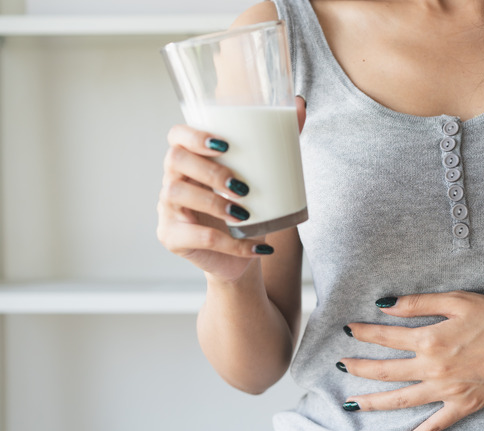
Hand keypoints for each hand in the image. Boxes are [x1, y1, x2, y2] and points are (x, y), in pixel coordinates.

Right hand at [156, 96, 306, 280]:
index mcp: (191, 159)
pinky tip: (257, 246)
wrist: (243, 256)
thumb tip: (299, 104)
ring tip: (244, 214)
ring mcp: (168, 210)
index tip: (224, 145)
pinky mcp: (171, 238)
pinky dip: (231, 244)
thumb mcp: (264, 176)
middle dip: (208, 170)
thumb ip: (280, 141)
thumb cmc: (249, 209)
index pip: (176, 135)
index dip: (193, 135)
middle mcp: (172, 179)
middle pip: (174, 160)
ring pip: (176, 195)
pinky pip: (196, 237)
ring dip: (213, 203)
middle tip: (242, 186)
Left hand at [340, 291, 483, 430]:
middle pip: (386, 371)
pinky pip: (434, 426)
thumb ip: (418, 304)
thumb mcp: (457, 300)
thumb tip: (385, 305)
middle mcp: (433, 369)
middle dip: (359, 368)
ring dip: (373, 402)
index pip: (386, 337)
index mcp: (430, 340)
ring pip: (401, 400)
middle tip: (341, 365)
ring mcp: (447, 391)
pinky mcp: (463, 406)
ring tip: (351, 403)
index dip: (364, 333)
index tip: (348, 329)